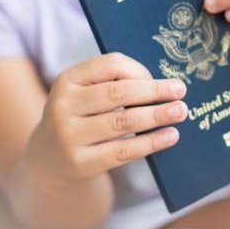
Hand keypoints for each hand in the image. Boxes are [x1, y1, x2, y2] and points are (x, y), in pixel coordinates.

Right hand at [25, 53, 187, 187]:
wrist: (48, 160)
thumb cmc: (80, 117)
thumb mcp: (85, 93)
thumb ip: (114, 84)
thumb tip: (163, 85)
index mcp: (68, 80)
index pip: (111, 65)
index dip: (140, 70)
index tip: (163, 79)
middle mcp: (64, 106)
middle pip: (119, 93)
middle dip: (154, 91)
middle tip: (181, 91)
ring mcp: (69, 136)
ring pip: (123, 122)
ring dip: (156, 115)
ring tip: (180, 112)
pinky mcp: (80, 163)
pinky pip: (123, 151)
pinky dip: (150, 142)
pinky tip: (170, 136)